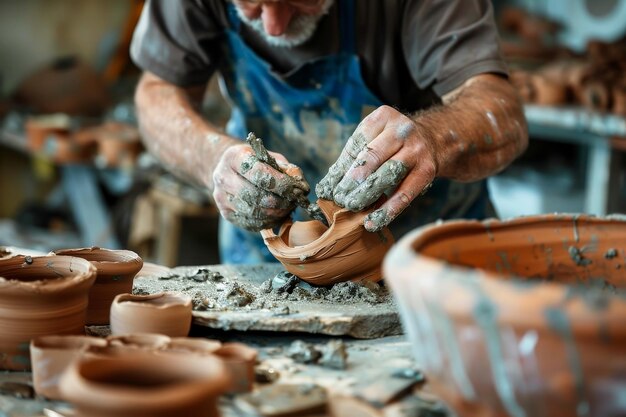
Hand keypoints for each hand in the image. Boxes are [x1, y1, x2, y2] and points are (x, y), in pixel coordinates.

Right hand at [213, 144, 309, 231]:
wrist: (228, 170)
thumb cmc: (255, 162)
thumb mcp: (271, 158)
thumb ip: (287, 170)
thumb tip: (302, 187)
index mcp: (234, 157)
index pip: (259, 173)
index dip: (281, 183)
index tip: (297, 189)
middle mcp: (223, 177)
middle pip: (255, 195)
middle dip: (280, 201)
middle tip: (295, 201)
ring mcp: (222, 197)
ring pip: (254, 211)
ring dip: (276, 213)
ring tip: (288, 207)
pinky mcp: (226, 213)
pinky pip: (251, 223)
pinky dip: (268, 221)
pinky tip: (277, 215)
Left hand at [316, 105, 435, 231]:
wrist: (432, 141)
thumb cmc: (391, 144)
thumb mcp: (373, 139)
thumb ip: (351, 159)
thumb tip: (326, 187)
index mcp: (383, 118)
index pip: (357, 144)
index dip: (341, 168)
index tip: (329, 189)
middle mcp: (402, 130)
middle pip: (373, 156)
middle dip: (353, 180)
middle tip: (339, 199)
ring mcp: (417, 150)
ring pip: (389, 174)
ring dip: (368, 194)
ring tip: (353, 208)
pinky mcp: (427, 170)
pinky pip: (405, 193)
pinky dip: (387, 210)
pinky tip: (373, 221)